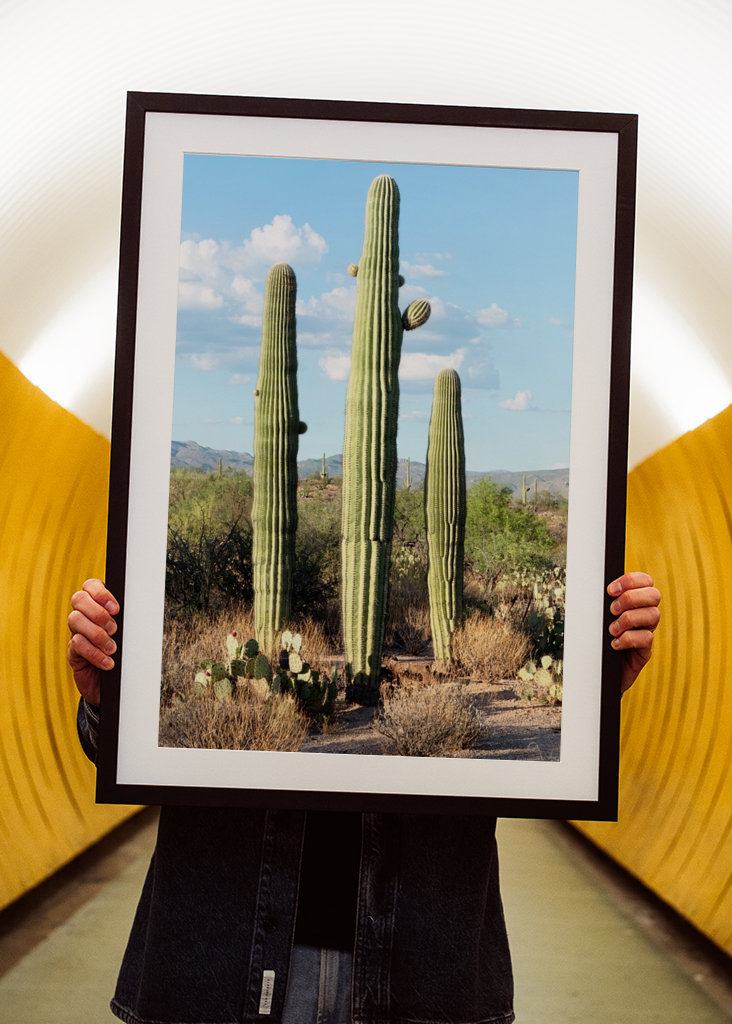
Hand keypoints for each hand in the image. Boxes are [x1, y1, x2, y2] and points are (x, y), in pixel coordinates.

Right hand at [67, 579, 119, 705]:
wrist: (116, 685)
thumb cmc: (126, 654)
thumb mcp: (129, 634)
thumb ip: (129, 620)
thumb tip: (141, 609)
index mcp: (98, 605)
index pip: (90, 585)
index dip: (100, 592)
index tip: (116, 608)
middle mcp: (84, 616)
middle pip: (78, 599)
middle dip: (98, 612)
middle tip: (114, 629)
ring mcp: (76, 633)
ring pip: (75, 620)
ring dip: (96, 634)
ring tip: (112, 648)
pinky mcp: (73, 652)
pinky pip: (76, 644)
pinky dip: (94, 653)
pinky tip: (108, 662)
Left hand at [607, 571, 660, 692]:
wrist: (597, 671)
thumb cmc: (595, 639)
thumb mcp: (596, 618)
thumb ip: (598, 602)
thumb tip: (587, 588)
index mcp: (634, 602)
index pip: (645, 581)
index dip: (631, 580)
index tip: (610, 590)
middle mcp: (644, 615)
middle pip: (654, 595)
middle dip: (631, 598)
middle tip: (612, 610)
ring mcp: (646, 632)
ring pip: (653, 615)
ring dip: (628, 619)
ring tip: (611, 629)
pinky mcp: (644, 651)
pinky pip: (646, 638)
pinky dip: (628, 639)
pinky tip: (614, 644)